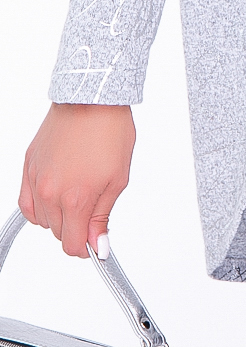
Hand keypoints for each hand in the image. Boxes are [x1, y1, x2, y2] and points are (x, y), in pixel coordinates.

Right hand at [20, 103, 135, 256]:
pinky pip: (26, 203)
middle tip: (92, 208)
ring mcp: (36, 179)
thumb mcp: (118, 178)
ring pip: (42, 220)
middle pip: (58, 233)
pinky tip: (53, 198)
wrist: (92, 99)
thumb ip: (102, 216)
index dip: (86, 247)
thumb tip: (98, 244)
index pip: (72, 245)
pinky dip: (38, 207)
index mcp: (76, 198)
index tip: (94, 241)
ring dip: (58, 216)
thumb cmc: (109, 130)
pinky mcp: (28, 166)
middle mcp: (51, 192)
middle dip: (76, 228)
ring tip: (76, 193)